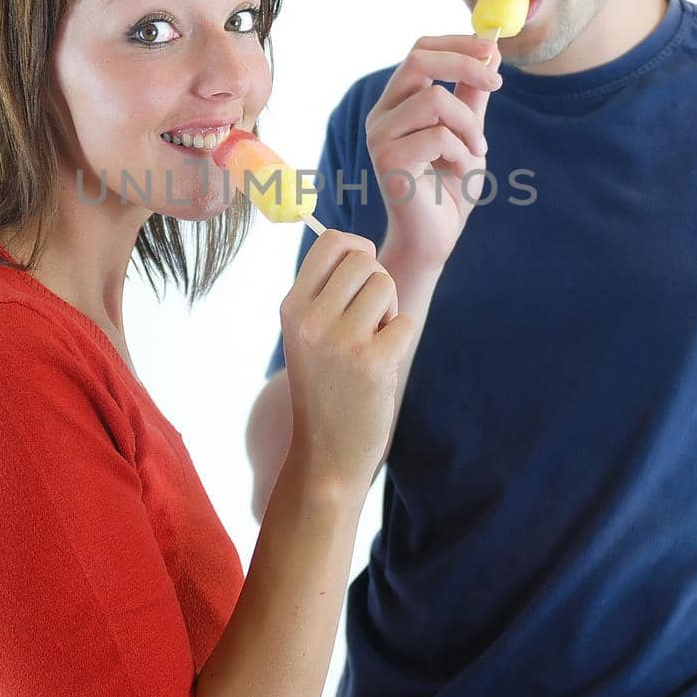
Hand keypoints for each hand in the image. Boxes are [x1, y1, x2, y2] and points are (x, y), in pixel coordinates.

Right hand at [278, 230, 417, 491]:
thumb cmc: (324, 388)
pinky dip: (399, 339)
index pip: (330, 242)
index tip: (361, 270)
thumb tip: (359, 247)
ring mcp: (340, 341)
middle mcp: (311, 319)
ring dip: (389, 310)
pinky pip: (404, 321)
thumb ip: (324, 293)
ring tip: (372, 341)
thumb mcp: (306, 336)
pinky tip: (382, 364)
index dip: (356, 247)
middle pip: (364, 260)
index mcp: (291, 307)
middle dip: (376, 283)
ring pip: (386, 285)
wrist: (325, 454)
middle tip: (368, 320)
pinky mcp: (372, 363)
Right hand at [365, 34, 501, 267]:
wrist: (435, 238)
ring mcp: (380, 138)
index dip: (458, 44)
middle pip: (418, 59)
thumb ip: (473, 96)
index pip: (420, 51)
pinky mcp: (388, 161)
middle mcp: (381, 115)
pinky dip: (462, 153)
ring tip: (477, 152)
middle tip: (498, 84)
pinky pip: (438, 137)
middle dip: (465, 64)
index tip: (493, 52)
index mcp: (397, 103)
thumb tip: (491, 53)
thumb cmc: (448, 188)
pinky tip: (460, 173)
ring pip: (434, 99)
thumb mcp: (468, 133)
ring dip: (469, 125)